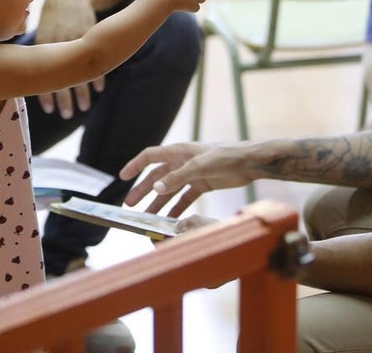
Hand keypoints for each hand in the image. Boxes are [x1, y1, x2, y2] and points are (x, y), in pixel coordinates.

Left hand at [34, 0, 102, 118]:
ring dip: (82, 91)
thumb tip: (28, 76)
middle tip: (66, 116)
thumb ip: (39, 52)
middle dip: (63, 97)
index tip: (48, 110)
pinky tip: (98, 89)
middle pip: (61, 74)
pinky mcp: (91, 32)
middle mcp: (58, 41)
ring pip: (80, 69)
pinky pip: (94, 58)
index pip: (43, 73)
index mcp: (44, 41)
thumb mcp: (44, 30)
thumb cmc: (55, 15)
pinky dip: (97, 74)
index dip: (45, 91)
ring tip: (83, 109)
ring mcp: (76, 36)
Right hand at [119, 142, 253, 217]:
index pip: (150, 157)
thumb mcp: (200, 166)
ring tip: (147, 216)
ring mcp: (191, 174)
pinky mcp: (202, 184)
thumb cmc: (226, 156)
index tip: (122, 177)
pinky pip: (185, 198)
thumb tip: (156, 188)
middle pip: (157, 177)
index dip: (135, 166)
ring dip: (158, 202)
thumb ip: (177, 177)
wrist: (249, 163)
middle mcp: (182, 162)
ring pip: (169, 190)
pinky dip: (177, 208)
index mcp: (178, 151)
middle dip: (143, 190)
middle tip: (130, 205)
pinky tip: (170, 219)